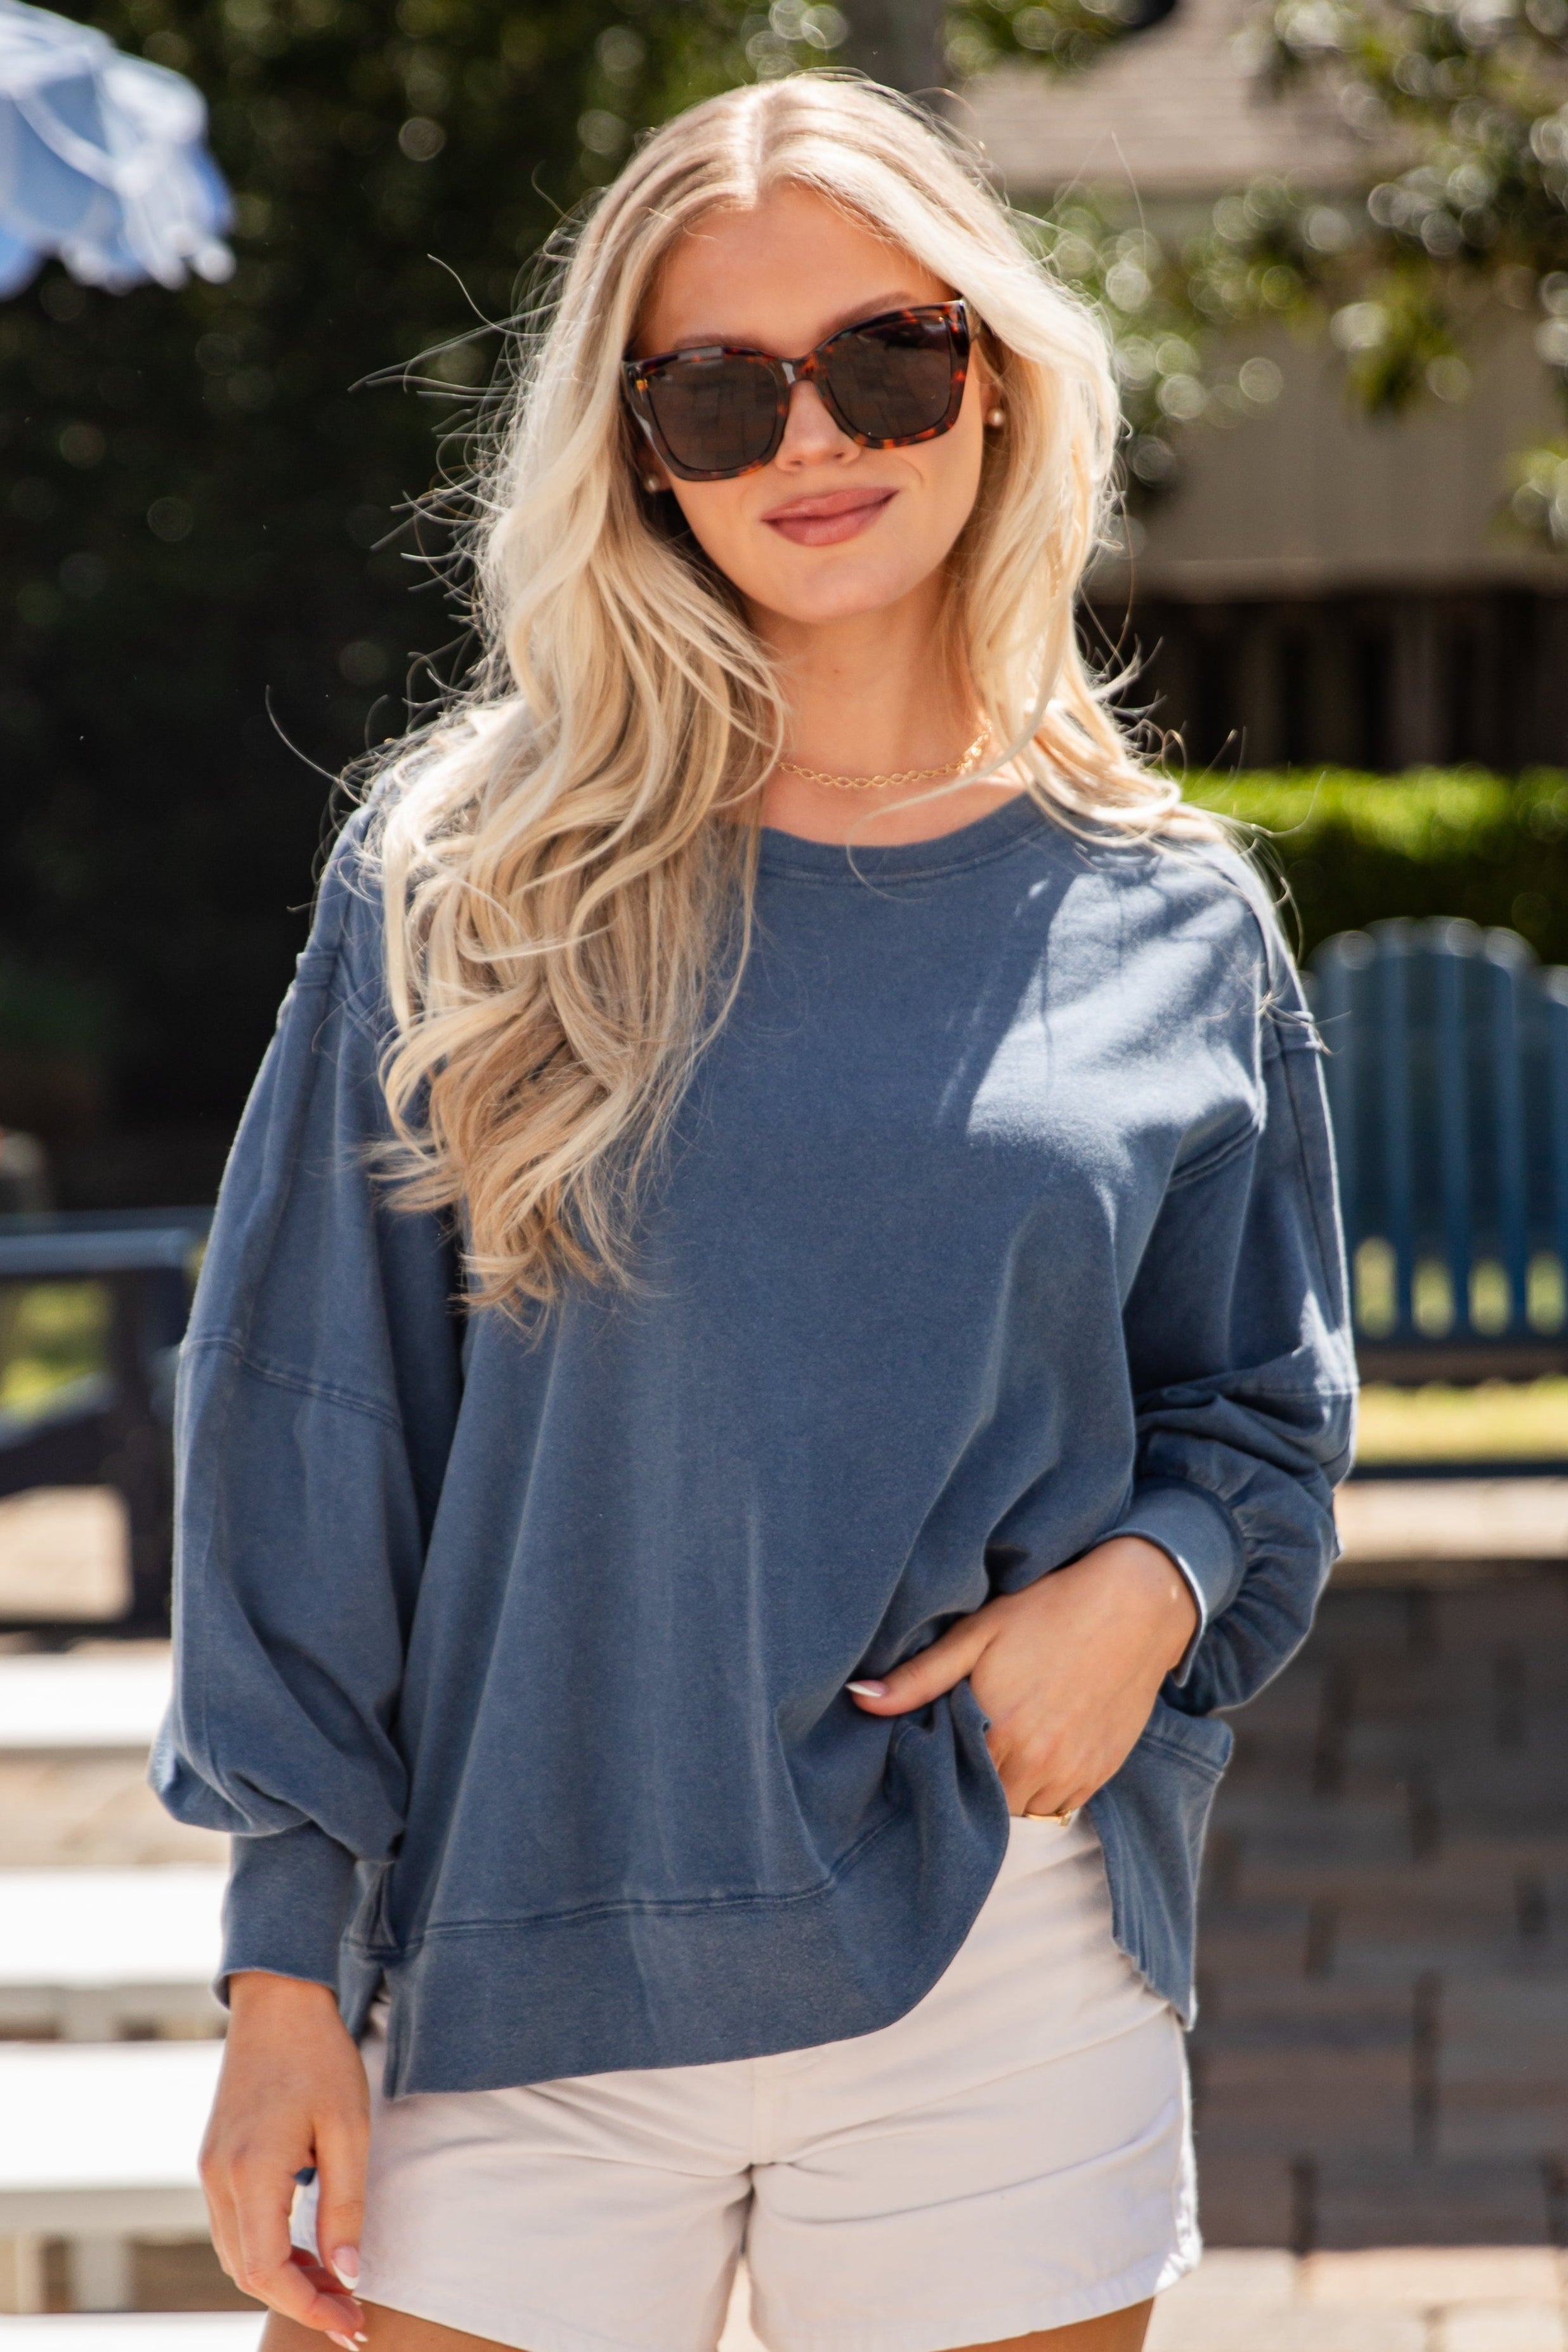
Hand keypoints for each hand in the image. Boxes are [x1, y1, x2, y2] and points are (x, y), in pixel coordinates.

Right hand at [201, 1971, 368, 2345]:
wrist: (278, 2001)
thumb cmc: (319, 2057)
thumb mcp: (348, 2129)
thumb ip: (345, 2206)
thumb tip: (349, 2275)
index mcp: (250, 2173)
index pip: (268, 2272)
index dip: (309, 2306)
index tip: (350, 2323)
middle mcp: (217, 2179)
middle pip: (248, 2271)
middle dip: (299, 2300)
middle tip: (350, 2314)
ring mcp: (209, 2169)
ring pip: (238, 2253)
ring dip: (283, 2277)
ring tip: (336, 2284)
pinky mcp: (214, 2159)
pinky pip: (234, 2225)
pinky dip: (268, 2248)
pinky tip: (306, 2246)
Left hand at [848, 1537, 1199, 1818]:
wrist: (1136, 1606)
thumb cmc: (1049, 1610)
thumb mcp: (978, 1633)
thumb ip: (920, 1676)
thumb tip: (860, 1698)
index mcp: (997, 1729)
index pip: (948, 1780)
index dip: (935, 1767)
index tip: (929, 1750)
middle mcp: (1035, 1761)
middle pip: (983, 1804)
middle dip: (967, 1786)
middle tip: (960, 1752)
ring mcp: (1071, 1773)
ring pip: (1020, 1813)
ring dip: (1003, 1794)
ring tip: (995, 1754)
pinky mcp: (1099, 1774)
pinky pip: (1057, 1809)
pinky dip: (1039, 1793)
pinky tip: (1032, 1756)